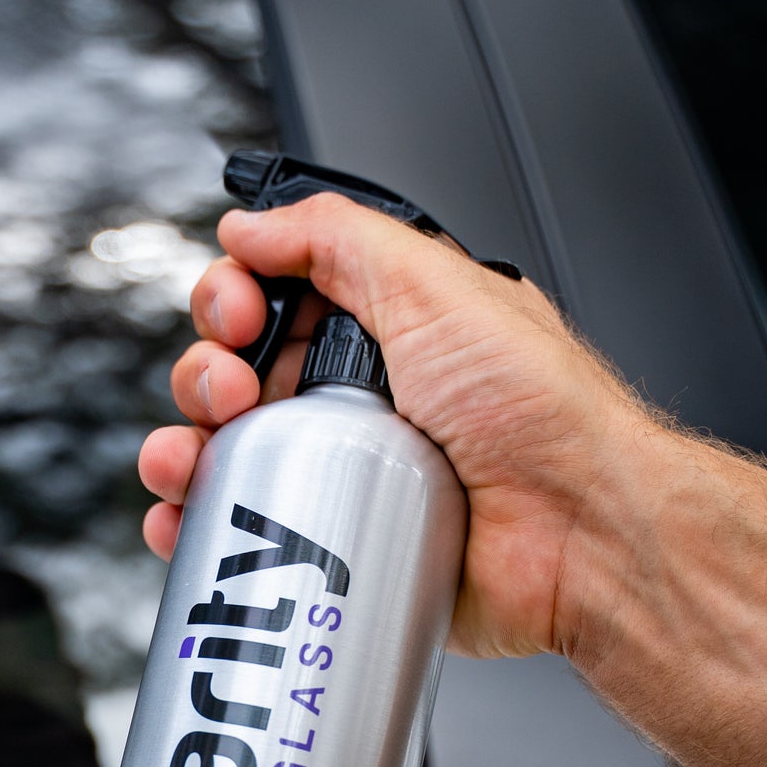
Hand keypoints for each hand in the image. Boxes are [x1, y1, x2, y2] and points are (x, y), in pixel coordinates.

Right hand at [138, 193, 654, 659]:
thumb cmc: (542, 414)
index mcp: (389, 324)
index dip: (235, 298)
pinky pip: (249, 526)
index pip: (274, 295)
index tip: (237, 314)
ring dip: (185, 446)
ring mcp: (349, 470)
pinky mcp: (340, 543)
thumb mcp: (436, 285)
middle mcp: (366, 393)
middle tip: (231, 392)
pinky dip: (196, 521)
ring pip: (228, 449)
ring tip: (195, 458)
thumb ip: (336, 236)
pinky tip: (183, 517)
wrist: (582, 534)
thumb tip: (252, 224)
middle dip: (207, 373)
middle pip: (237, 369)